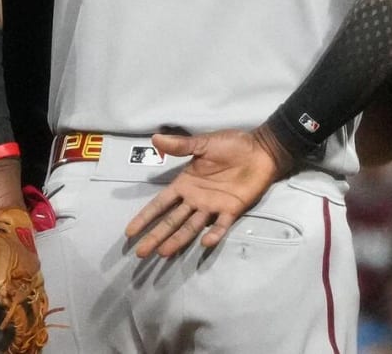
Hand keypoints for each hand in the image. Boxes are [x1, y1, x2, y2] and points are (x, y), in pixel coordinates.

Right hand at [124, 128, 290, 257]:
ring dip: (178, 240)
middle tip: (141, 253)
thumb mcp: (204, 143)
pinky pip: (220, 225)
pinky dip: (213, 234)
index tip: (130, 232)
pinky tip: (204, 243)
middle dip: (156, 236)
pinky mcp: (232, 210)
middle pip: (171, 221)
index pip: (160, 204)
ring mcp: (212, 206)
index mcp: (186, 184)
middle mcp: (195, 199)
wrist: (261, 149)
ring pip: (191, 227)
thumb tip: (155, 138)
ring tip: (163, 253)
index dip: (145, 217)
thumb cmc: (232, 145)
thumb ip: (181, 146)